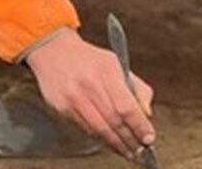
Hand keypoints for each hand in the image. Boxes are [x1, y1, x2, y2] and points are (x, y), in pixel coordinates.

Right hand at [25, 29, 155, 159]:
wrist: (53, 51)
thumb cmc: (88, 58)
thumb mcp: (116, 63)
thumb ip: (135, 86)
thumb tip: (146, 113)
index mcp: (107, 71)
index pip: (127, 106)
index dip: (139, 125)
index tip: (148, 137)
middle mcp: (90, 85)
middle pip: (114, 120)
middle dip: (130, 139)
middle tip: (140, 150)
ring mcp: (75, 98)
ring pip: (100, 128)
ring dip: (116, 144)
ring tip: (128, 151)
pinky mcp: (63, 108)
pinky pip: (86, 128)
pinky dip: (101, 138)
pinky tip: (110, 142)